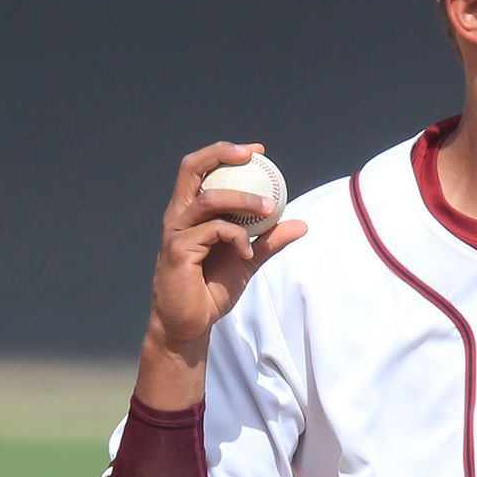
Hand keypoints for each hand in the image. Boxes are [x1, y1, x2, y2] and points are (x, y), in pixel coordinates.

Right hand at [146, 140, 307, 362]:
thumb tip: (300, 224)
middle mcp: (179, 215)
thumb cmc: (210, 291)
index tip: (257, 151)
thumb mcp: (247, 260)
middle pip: (191, 167)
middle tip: (253, 156)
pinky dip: (237, 237)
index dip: (225, 152)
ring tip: (268, 209)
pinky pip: (214, 230)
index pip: (201, 169)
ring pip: (209, 198)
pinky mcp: (178, 250)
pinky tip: (247, 253)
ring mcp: (176, 232)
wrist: (190, 325)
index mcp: (190, 212)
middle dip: (222, 153)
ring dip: (243, 200)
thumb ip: (269, 241)